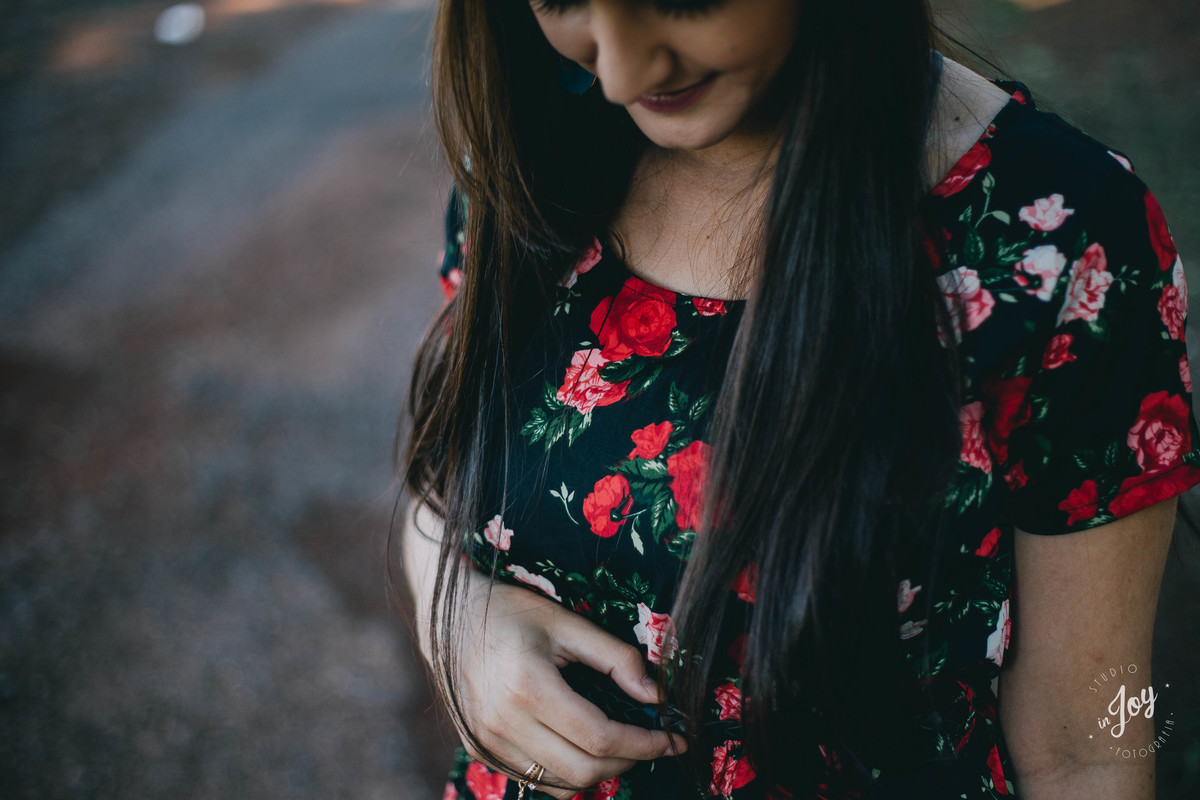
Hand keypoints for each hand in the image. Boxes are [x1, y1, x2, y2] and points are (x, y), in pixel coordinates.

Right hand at [451, 580, 686, 798]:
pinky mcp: (480, 750)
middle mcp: (502, 722)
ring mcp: (487, 742)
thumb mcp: (566, 622)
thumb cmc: (510, 611)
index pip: (599, 737)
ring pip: (560, 783)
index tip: (673, 738)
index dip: (644, 743)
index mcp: (527, 686)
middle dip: (629, 761)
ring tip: (623, 744)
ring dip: (600, 772)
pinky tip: (583, 745)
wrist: (448, 619)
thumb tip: (656, 695)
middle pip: (583, 770)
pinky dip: (568, 772)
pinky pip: (535, 778)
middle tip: (653, 742)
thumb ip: (615, 657)